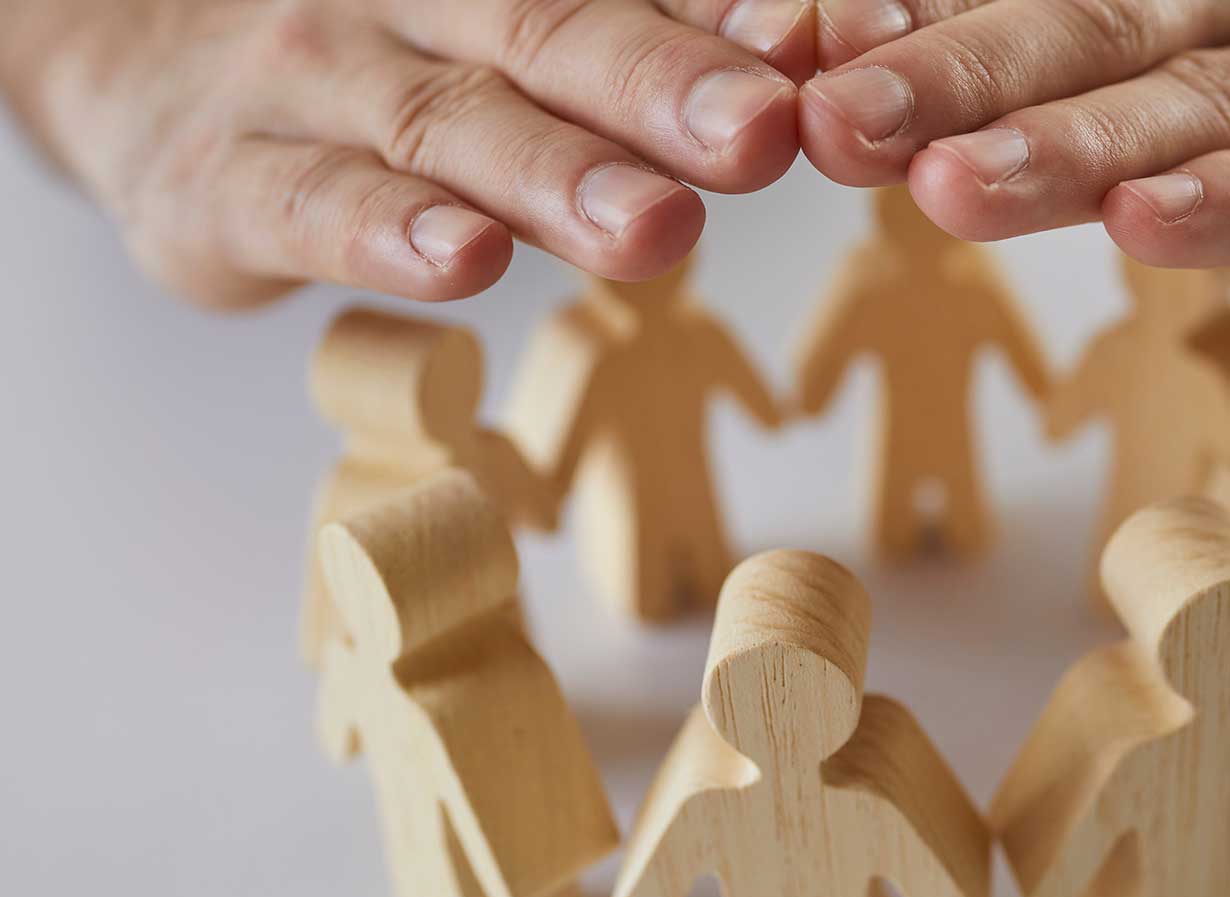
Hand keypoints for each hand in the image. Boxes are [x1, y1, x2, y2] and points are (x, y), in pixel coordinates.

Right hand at [4, 0, 807, 307]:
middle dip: (664, 87)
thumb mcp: (501, 32)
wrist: (139, 60)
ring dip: (555, 176)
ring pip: (445, 126)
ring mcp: (314, 84)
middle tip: (761, 134)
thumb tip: (800, 43)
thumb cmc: (375, 59)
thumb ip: (636, 39)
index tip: (816, 53)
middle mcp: (412, 7)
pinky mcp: (227, 179)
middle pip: (548, 37)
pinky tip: (465, 262)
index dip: (722, 22)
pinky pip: (314, 205)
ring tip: (651, 225)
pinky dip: (389, 235)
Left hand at [797, 0, 1229, 279]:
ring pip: (1204, 103)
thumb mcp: (1216, 25)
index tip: (782, 49)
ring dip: (1072, 142)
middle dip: (954, 72)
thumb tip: (882, 57)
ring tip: (946, 184)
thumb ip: (1081, 42)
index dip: (912, 17)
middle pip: (1097, 25)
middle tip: (831, 118)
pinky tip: (1153, 229)